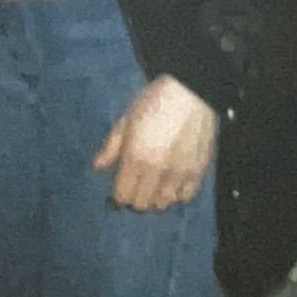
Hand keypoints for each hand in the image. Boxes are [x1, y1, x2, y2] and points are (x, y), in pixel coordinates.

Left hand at [93, 74, 216, 210]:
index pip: (123, 196)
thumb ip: (111, 146)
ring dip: (156, 199)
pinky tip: (174, 183)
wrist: (190, 91)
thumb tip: (97, 166)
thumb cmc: (154, 100)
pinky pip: (186, 197)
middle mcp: (157, 170)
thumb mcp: (126, 119)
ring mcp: (179, 173)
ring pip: (164, 204)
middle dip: (136, 199)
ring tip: (155, 186)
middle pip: (142, 205)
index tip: (120, 190)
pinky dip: (177, 194)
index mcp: (135, 157)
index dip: (119, 196)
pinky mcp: (198, 171)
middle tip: (136, 187)